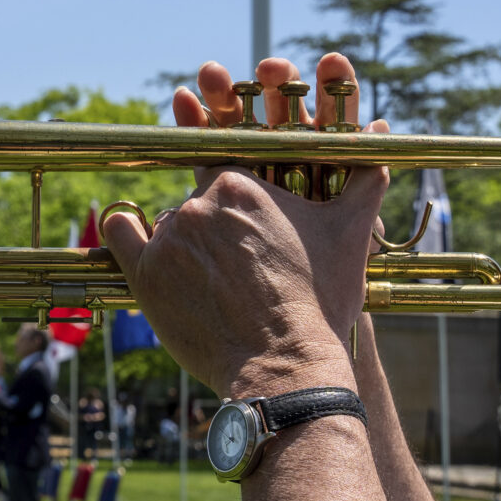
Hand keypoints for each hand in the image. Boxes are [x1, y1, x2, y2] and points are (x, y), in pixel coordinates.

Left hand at [101, 53, 387, 397]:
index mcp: (243, 183)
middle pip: (201, 203)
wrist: (284, 366)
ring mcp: (170, 236)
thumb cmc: (320, 302)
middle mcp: (201, 202)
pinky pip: (119, 233)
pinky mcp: (145, 272)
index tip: (246, 228)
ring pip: (170, 225)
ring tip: (212, 285)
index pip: (229, 176)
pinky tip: (132, 234)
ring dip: (186, 246)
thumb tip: (381, 134)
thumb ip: (366, 179)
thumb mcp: (352, 234)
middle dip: (218, 230)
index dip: (239, 203)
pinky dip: (125, 231)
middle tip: (240, 269)